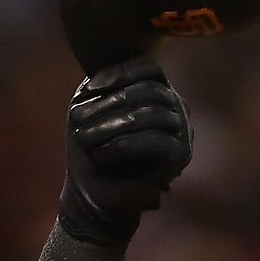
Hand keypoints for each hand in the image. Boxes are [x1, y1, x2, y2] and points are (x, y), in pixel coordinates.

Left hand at [58, 56, 192, 245]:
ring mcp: (182, 130)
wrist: (95, 192)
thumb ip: (99, 87)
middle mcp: (175, 105)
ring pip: (152, 115)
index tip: (90, 87)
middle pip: (148, 91)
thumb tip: (105, 71)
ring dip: (111, 124)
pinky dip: (125, 145)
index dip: (120, 72)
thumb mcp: (90, 110)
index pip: (148, 67)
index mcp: (156, 89)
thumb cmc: (91, 147)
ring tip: (84, 136)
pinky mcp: (181, 155)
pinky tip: (102, 152)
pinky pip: (156, 142)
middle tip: (77, 118)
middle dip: (109, 103)